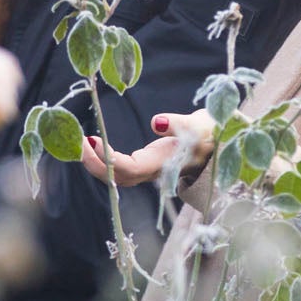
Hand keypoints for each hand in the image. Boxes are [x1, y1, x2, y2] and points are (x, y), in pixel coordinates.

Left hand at [78, 110, 214, 187]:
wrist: (220, 144)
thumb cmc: (211, 133)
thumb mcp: (200, 125)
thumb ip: (179, 123)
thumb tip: (157, 122)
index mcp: (164, 164)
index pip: (130, 169)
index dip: (109, 160)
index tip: (93, 140)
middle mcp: (153, 171)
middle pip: (118, 178)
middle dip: (95, 163)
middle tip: (79, 142)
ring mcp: (149, 169)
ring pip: (117, 175)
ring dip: (96, 162)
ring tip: (81, 143)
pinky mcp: (146, 162)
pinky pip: (119, 166)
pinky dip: (103, 157)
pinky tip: (94, 143)